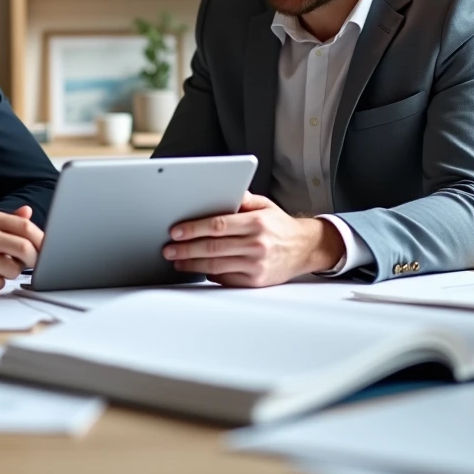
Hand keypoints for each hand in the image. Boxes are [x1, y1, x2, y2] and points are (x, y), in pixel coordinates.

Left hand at [163, 193, 344, 286]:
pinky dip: (209, 274)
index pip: (218, 225)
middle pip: (213, 248)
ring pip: (216, 266)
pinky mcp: (255, 281)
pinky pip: (226, 279)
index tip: (176, 231)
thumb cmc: (280, 226)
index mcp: (256, 223)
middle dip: (186, 249)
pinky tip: (198, 270)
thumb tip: (217, 192)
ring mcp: (256, 265)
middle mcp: (257, 245)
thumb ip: (241, 199)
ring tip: (177, 261)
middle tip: (168, 249)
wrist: (305, 248)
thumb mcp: (264, 205)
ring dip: (192, 264)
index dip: (194, 229)